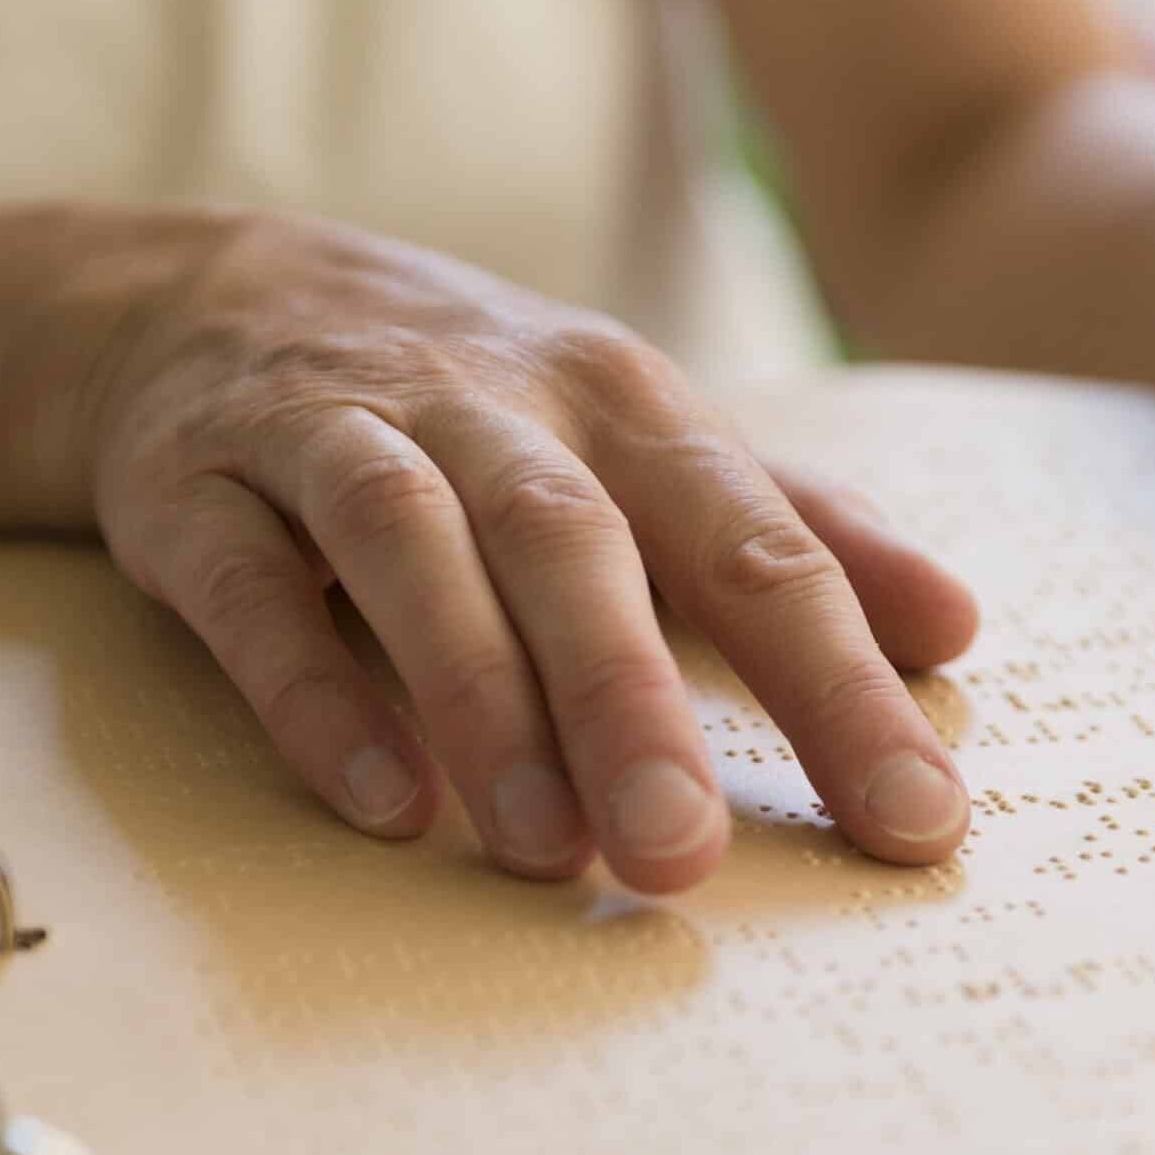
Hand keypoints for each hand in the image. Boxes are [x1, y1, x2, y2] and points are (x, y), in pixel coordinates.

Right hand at [42, 210, 978, 889]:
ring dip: (480, 695)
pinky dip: (311, 687)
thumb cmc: (474, 407)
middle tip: (684, 856)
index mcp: (620, 406)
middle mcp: (485, 407)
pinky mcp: (197, 489)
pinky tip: (379, 800)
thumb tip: (957, 625)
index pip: (752, 542)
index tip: (914, 823)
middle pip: (573, 541)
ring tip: (545, 852)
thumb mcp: (641, 440)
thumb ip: (790, 529)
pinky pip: (252, 588)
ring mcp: (333, 435)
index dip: (838, 680)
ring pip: (413, 548)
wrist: (206, 299)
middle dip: (634, 698)